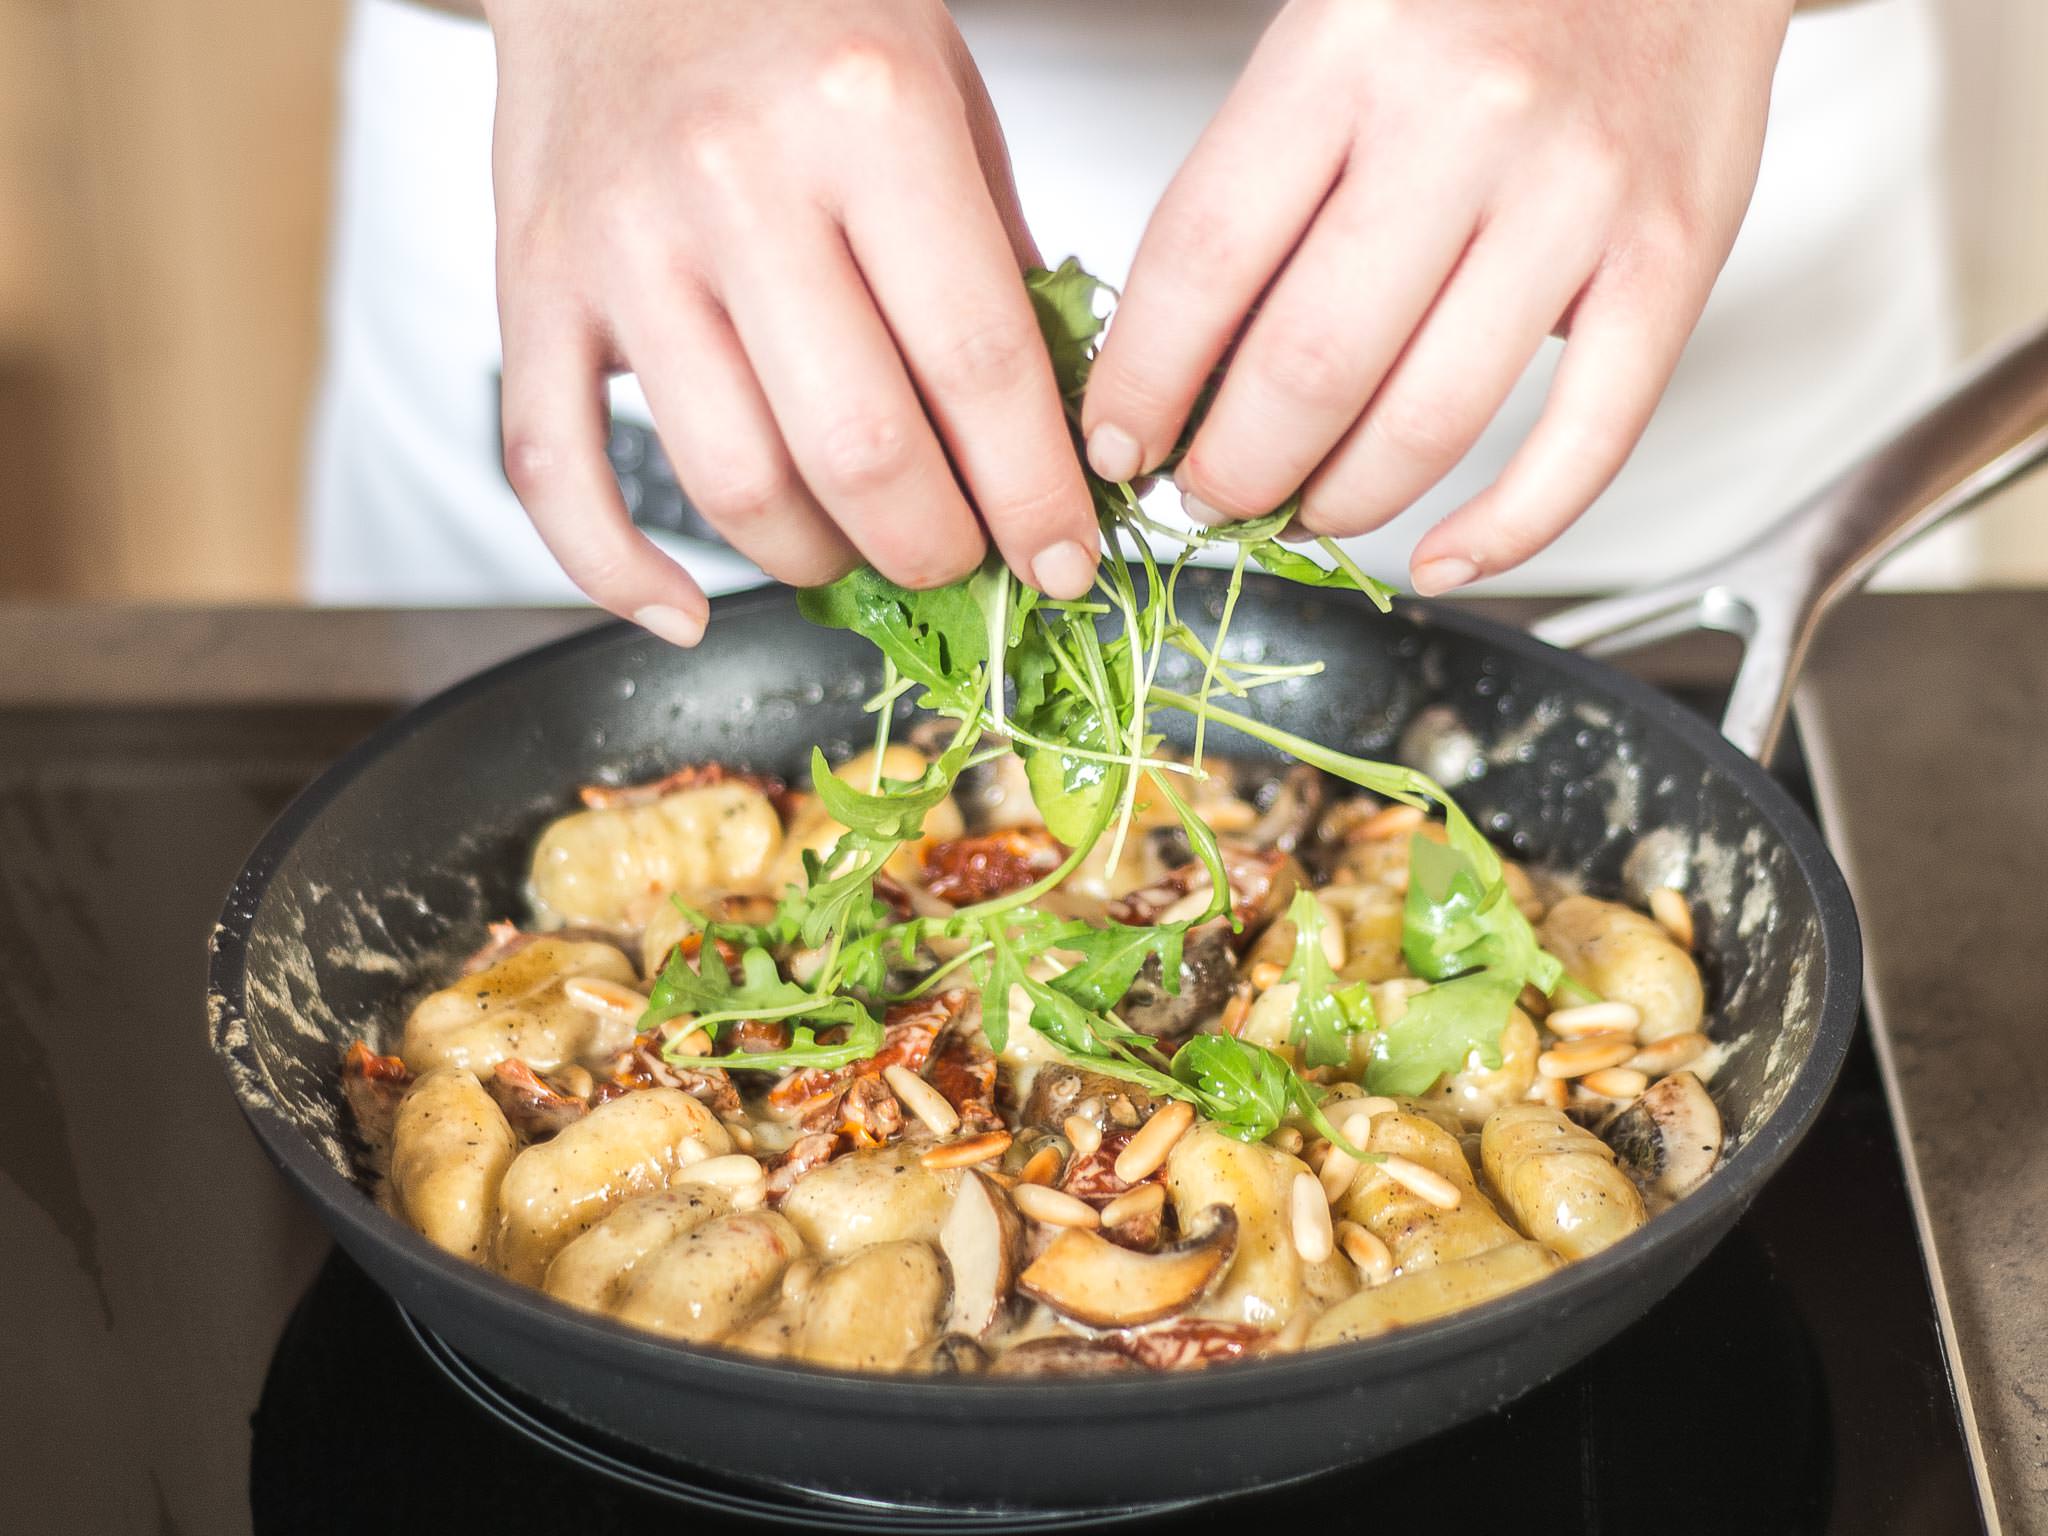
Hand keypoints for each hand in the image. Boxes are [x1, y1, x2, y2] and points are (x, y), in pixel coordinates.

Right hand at [486, 0, 1098, 645]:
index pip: (977, 361)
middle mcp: (736, 179)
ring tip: (855, 553)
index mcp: (867, 115)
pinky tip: (683, 609)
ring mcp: (622, 241)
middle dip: (935, 549)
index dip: (1034, 494)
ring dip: (813, 562)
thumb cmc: (794, 7)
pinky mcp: (532, 287)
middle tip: (964, 562)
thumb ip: (996, 259)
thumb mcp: (944, 93)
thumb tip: (1047, 437)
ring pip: (730, 485)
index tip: (1066, 559)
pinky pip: (557, 475)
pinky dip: (617, 574)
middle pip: (859, 450)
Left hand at [1082, 0, 1793, 592]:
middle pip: (1307, 366)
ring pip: (1428, 422)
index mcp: (1348, 49)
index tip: (1118, 441)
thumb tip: (1173, 365)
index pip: (1203, 260)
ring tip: (1301, 511)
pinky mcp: (1673, 257)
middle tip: (1205, 493)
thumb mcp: (1333, 33)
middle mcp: (1467, 121)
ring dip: (1341, 503)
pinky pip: (1585, 443)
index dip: (1142, 382)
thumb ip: (1257, 181)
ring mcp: (1577, 197)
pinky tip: (1442, 559)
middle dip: (1230, 468)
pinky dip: (1506, 532)